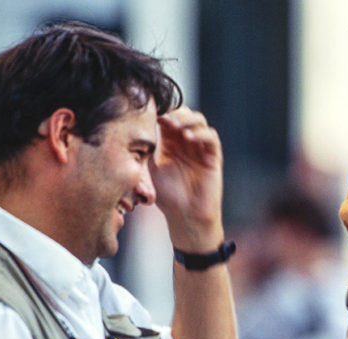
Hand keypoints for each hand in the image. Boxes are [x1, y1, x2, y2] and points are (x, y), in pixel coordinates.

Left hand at [150, 106, 224, 249]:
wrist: (186, 216)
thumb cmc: (168, 197)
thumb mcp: (151, 169)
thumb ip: (147, 150)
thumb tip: (134, 131)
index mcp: (171, 144)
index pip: (169, 119)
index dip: (162, 113)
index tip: (151, 114)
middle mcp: (187, 143)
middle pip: (185, 115)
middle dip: (175, 113)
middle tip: (164, 118)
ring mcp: (201, 149)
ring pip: (199, 122)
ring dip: (188, 120)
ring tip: (176, 126)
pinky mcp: (214, 157)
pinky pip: (211, 138)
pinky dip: (201, 133)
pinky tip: (188, 137)